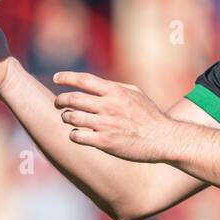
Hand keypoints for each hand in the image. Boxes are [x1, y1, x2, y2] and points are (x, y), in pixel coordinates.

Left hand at [54, 71, 174, 162]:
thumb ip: (114, 87)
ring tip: (68, 118)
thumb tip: (95, 84)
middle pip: (72, 98)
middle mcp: (108, 106)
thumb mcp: (135, 93)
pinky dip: (73, 134)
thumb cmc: (149, 115)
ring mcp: (105, 124)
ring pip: (71, 117)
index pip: (83, 79)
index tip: (56, 78)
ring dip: (65, 117)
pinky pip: (77, 136)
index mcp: (115, 91)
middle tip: (57, 103)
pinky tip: (77, 134)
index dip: (66, 77)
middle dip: (60, 100)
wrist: (163, 138)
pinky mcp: (104, 142)